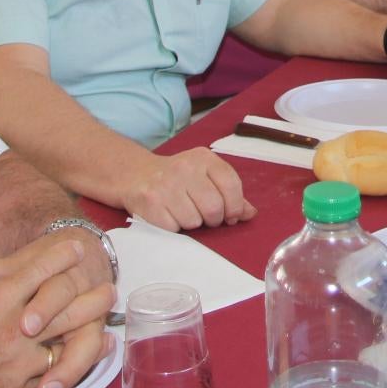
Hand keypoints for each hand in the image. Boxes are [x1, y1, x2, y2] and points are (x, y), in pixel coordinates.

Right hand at [0, 236, 115, 387]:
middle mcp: (10, 333)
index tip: (74, 248)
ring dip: (87, 338)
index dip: (57, 258)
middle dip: (89, 299)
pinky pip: (46, 380)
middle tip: (108, 288)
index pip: (35, 275)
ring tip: (107, 329)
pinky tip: (79, 366)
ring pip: (62, 348)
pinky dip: (65, 373)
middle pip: (63, 312)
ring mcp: (14, 366)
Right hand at [119, 148, 256, 230]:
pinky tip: (169, 215)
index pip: (231, 185)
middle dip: (213, 219)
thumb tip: (250, 213)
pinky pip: (175, 228)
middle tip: (205, 216)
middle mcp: (185, 168)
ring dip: (192, 224)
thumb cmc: (178, 179)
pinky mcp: (151, 203)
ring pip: (194, 221)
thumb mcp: (205, 176)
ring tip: (183, 212)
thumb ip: (229, 192)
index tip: (230, 216)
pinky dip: (175, 228)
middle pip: (214, 207)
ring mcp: (166, 185)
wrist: (135, 175)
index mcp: (204, 158)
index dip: (235, 207)